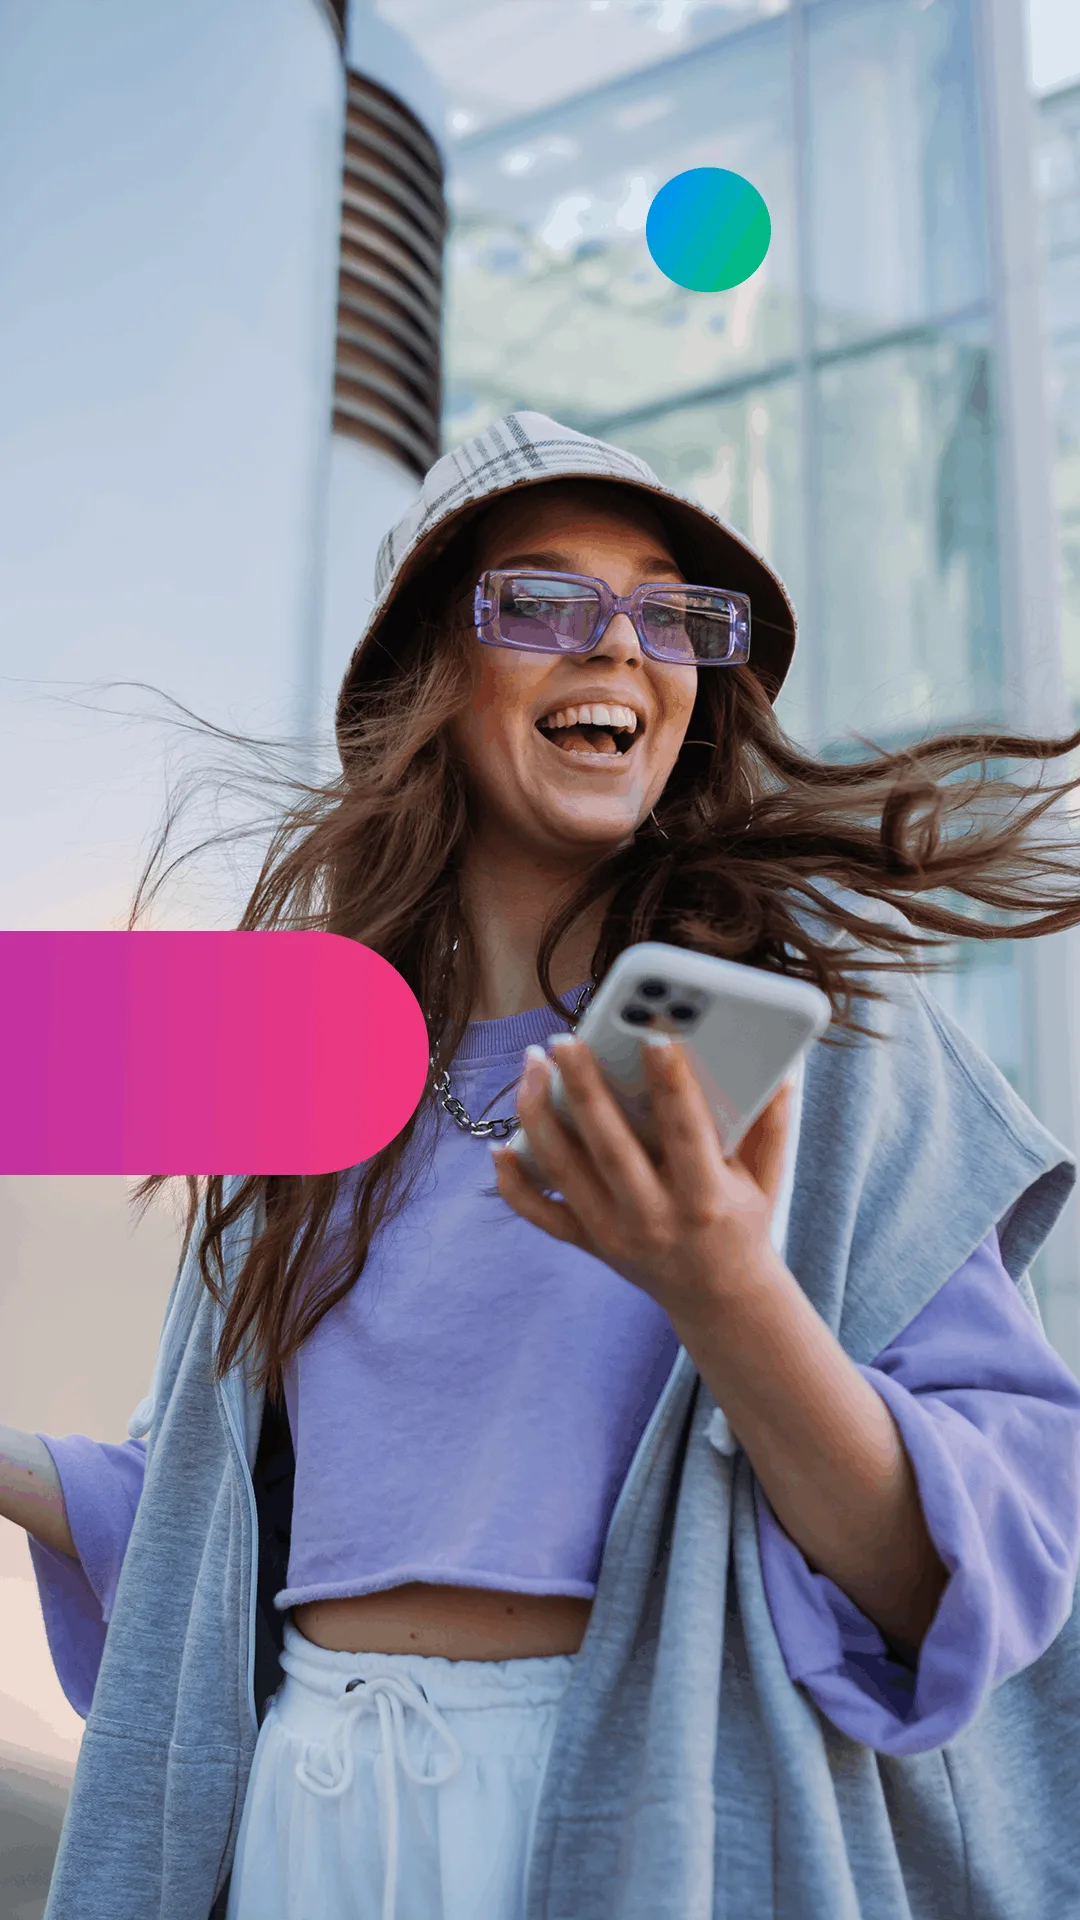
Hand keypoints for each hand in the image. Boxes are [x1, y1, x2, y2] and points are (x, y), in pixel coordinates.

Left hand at [491, 1034, 791, 1326]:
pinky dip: (514, 1185)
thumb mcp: (768, 1179)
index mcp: (706, 1198)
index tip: (653, 1036)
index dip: (671, 1084)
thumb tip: (779, 1067)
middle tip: (564, 1040)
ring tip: (531, 1065)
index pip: (686, 1132)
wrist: (721, 1301)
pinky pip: (542, 1217)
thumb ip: (772, 1124)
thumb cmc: (744, 1225)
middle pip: (611, 1147)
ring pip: (566, 1172)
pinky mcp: (591, 1245)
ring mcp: (616, 1235)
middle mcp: (656, 1218)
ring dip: (540, 1117)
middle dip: (584, 1089)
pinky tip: (498, 1147)